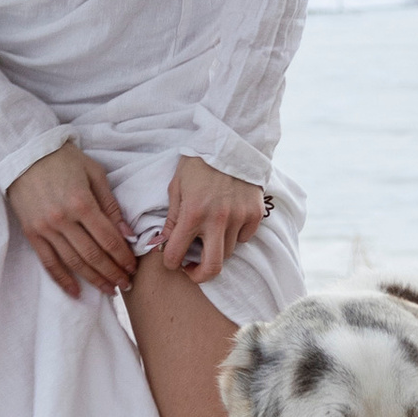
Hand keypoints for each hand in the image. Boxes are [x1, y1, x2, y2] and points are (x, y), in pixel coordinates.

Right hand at [8, 141, 137, 299]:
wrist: (25, 152)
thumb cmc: (64, 159)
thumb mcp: (95, 174)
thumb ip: (111, 205)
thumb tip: (127, 234)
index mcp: (82, 203)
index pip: (108, 239)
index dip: (123, 256)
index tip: (133, 267)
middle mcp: (63, 219)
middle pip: (93, 255)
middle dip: (112, 272)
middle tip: (125, 284)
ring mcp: (45, 228)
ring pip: (73, 262)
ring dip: (93, 279)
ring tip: (109, 290)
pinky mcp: (31, 232)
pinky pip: (48, 262)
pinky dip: (62, 279)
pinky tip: (75, 292)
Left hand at [157, 156, 267, 285]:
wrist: (229, 141)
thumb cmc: (198, 164)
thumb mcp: (177, 188)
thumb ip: (171, 220)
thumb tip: (161, 246)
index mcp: (193, 213)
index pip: (176, 255)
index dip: (170, 263)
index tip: (171, 261)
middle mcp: (217, 219)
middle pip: (212, 268)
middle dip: (199, 275)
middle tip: (192, 270)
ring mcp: (239, 217)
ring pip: (228, 252)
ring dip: (216, 249)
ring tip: (209, 236)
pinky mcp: (255, 213)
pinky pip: (245, 238)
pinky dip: (236, 235)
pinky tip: (228, 222)